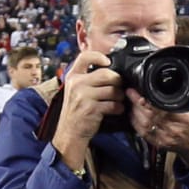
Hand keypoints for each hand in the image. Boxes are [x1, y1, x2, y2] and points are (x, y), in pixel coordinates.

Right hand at [52, 51, 124, 169]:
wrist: (69, 132)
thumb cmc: (76, 110)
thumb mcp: (75, 89)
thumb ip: (87, 78)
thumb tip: (108, 68)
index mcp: (72, 76)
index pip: (84, 57)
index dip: (99, 56)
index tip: (107, 62)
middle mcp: (76, 84)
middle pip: (106, 74)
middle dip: (117, 81)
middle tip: (118, 87)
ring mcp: (83, 96)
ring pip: (112, 90)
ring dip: (119, 96)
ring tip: (117, 100)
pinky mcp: (91, 109)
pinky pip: (113, 104)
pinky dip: (118, 108)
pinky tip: (115, 110)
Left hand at [127, 88, 188, 164]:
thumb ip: (180, 98)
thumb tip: (166, 86)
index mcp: (183, 118)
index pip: (161, 108)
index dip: (146, 100)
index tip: (138, 91)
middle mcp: (172, 129)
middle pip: (149, 115)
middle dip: (137, 103)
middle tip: (130, 93)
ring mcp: (164, 137)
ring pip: (143, 124)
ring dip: (134, 112)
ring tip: (131, 103)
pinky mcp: (158, 143)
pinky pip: (142, 133)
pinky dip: (135, 123)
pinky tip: (133, 116)